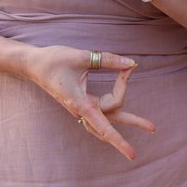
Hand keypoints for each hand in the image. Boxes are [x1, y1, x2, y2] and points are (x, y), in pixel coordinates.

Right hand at [19, 45, 157, 160]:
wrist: (33, 65)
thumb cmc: (54, 61)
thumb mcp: (82, 57)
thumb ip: (107, 60)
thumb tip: (132, 64)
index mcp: (81, 104)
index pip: (107, 123)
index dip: (122, 130)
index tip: (130, 89)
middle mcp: (82, 110)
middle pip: (113, 119)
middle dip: (134, 122)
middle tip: (154, 128)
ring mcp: (81, 108)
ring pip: (107, 121)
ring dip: (126, 122)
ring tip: (147, 125)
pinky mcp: (81, 104)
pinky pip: (101, 114)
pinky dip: (113, 116)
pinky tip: (120, 119)